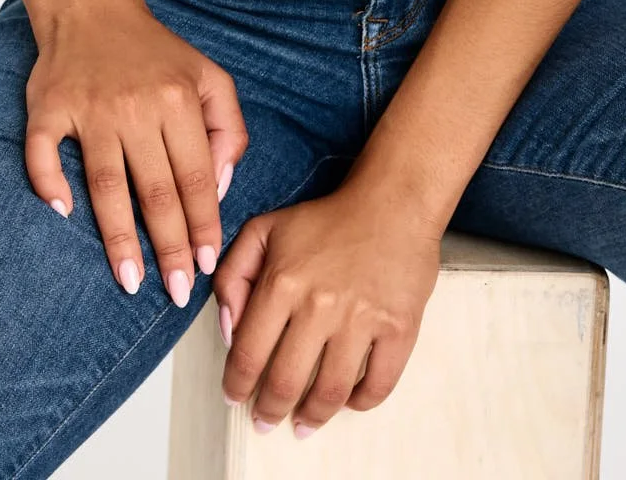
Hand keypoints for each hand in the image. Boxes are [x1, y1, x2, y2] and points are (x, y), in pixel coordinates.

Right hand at [24, 0, 248, 304]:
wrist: (93, 8)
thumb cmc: (155, 53)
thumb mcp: (209, 77)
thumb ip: (228, 129)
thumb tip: (219, 188)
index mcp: (178, 101)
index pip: (196, 178)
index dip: (203, 226)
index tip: (206, 267)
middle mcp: (135, 107)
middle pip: (155, 191)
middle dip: (170, 247)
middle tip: (176, 292)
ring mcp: (90, 109)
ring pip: (107, 185)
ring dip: (119, 238)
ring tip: (130, 281)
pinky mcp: (49, 107)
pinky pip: (43, 153)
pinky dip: (49, 182)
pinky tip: (63, 213)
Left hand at [213, 184, 440, 437]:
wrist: (393, 202)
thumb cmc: (327, 218)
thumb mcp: (265, 230)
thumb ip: (233, 275)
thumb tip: (228, 329)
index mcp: (282, 282)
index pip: (248, 353)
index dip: (237, 386)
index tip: (235, 398)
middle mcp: (319, 305)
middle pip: (286, 382)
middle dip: (269, 411)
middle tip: (266, 420)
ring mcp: (361, 320)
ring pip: (330, 392)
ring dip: (312, 417)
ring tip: (303, 423)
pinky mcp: (398, 328)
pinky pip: (378, 384)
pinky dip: (361, 402)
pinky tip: (349, 402)